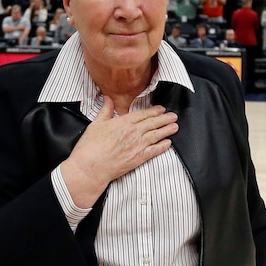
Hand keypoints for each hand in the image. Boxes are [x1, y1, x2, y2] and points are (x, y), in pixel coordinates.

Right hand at [60, 97, 178, 207]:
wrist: (91, 167)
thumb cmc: (90, 147)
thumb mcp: (96, 124)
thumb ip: (105, 110)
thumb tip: (108, 99)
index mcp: (123, 122)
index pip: (143, 114)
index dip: (153, 111)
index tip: (160, 109)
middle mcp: (133, 132)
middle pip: (152, 123)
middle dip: (164, 119)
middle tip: (173, 116)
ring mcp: (137, 145)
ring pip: (156, 135)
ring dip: (167, 130)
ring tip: (175, 126)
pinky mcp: (139, 158)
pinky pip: (154, 150)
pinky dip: (163, 146)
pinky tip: (168, 143)